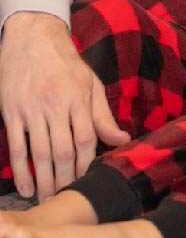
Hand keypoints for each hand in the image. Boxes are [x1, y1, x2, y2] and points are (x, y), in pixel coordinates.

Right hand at [0, 12, 129, 198]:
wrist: (33, 40)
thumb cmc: (67, 64)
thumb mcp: (90, 83)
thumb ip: (103, 115)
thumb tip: (122, 139)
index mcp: (79, 96)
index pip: (87, 136)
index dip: (87, 161)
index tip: (86, 178)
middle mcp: (56, 103)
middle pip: (63, 149)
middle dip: (65, 177)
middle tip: (66, 195)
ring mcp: (31, 109)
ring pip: (39, 152)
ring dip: (43, 179)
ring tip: (47, 198)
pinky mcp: (11, 112)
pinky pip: (16, 146)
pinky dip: (21, 169)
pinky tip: (26, 187)